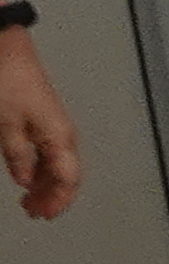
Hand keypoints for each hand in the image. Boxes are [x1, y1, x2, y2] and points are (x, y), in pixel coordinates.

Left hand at [0, 34, 78, 221]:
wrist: (6, 49)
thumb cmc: (8, 80)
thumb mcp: (5, 125)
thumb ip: (17, 156)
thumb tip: (25, 179)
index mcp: (59, 137)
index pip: (67, 180)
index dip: (57, 202)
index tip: (43, 215)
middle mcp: (63, 134)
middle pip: (66, 176)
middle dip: (52, 197)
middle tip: (34, 212)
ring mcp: (55, 126)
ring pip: (58, 166)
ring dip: (47, 185)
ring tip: (30, 198)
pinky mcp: (44, 118)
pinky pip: (50, 152)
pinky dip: (41, 168)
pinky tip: (29, 173)